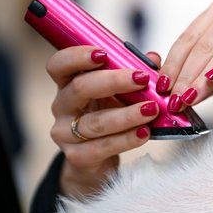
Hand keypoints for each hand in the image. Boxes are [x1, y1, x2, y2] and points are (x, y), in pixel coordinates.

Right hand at [46, 46, 161, 197]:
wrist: (98, 159)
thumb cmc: (109, 114)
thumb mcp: (119, 92)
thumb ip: (133, 73)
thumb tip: (152, 58)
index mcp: (68, 83)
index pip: (59, 64)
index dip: (77, 56)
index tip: (103, 53)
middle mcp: (62, 106)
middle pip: (80, 88)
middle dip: (114, 81)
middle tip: (142, 79)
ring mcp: (65, 133)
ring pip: (96, 122)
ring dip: (127, 114)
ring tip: (151, 109)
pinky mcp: (77, 156)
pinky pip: (103, 147)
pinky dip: (126, 139)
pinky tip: (144, 133)